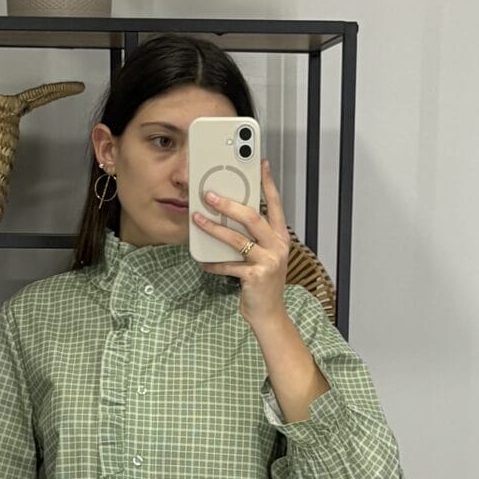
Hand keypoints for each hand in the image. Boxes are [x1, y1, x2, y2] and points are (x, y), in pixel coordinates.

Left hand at [191, 157, 289, 326]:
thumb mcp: (263, 255)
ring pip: (238, 239)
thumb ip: (253, 237)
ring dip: (215, 228)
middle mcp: (278, 246)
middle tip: (210, 195)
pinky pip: (229, 266)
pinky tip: (202, 260)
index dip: (268, 183)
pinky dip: (213, 263)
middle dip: (230, 204)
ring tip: (198, 219)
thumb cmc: (263, 283)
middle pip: (253, 218)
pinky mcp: (256, 277)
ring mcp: (268, 262)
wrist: (270, 315)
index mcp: (280, 237)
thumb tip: (228, 217)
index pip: (275, 204)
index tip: (260, 164)